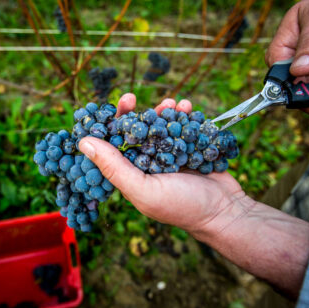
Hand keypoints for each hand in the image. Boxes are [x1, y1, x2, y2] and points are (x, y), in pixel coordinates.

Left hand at [79, 93, 253, 236]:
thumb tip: (83, 143)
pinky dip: (183, 115)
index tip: (105, 110)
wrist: (225, 211)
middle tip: (133, 97)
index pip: (113, 145)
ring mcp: (169, 154)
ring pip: (159, 125)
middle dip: (134, 112)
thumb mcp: (144, 189)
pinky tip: (186, 107)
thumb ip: (114, 168)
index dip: (108, 125)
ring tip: (173, 103)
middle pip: (135, 131)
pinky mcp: (189, 148)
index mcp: (131, 174)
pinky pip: (182, 126)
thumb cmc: (182, 206)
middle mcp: (148, 163)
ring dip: (163, 111)